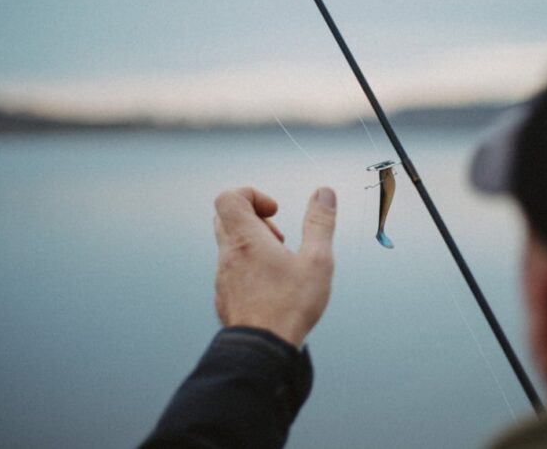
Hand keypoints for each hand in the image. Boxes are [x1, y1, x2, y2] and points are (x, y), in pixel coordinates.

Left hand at [213, 187, 336, 346]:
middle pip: (227, 218)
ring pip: (230, 246)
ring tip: (280, 263)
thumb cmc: (288, 307)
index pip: (230, 198)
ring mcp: (223, 277)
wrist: (261, 350)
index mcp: (245, 240)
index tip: (275, 211)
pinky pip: (231, 270)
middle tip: (278, 237)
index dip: (253, 195)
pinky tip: (272, 286)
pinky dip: (249, 267)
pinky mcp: (225, 297)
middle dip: (255, 219)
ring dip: (253, 245)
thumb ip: (320, 223)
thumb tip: (323, 194)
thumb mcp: (317, 260)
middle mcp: (228, 255)